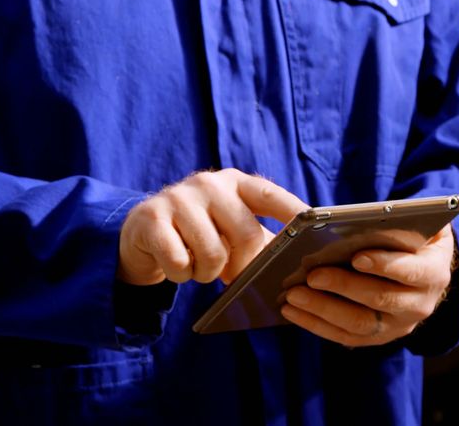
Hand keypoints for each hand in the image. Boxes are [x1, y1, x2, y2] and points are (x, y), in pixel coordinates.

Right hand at [118, 169, 305, 285]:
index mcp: (236, 183)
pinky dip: (181, 274)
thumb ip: (263, 240)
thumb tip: (300, 264)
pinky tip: (176, 263)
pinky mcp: (151, 218)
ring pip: (212, 255)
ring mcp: (179, 197)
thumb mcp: (231, 228)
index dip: (293, 211)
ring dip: (207, 273)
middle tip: (231, 274)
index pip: (271, 195)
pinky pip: (180, 262)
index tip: (316, 226)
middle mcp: (210, 184)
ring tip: (199, 265)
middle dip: (243, 266)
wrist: (142, 233)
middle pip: (245, 235)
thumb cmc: (200, 234)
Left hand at [280, 225, 455, 346]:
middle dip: (344, 286)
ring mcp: (399, 326)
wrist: (423, 271)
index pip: (411, 271)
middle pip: (381, 299)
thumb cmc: (414, 238)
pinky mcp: (378, 337)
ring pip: (360, 323)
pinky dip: (316, 324)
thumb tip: (370, 217)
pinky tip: (291, 311)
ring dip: (324, 309)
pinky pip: (345, 336)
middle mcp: (421, 304)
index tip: (356, 257)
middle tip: (312, 275)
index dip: (384, 265)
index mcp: (434, 272)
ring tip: (294, 294)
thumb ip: (404, 218)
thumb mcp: (420, 222)